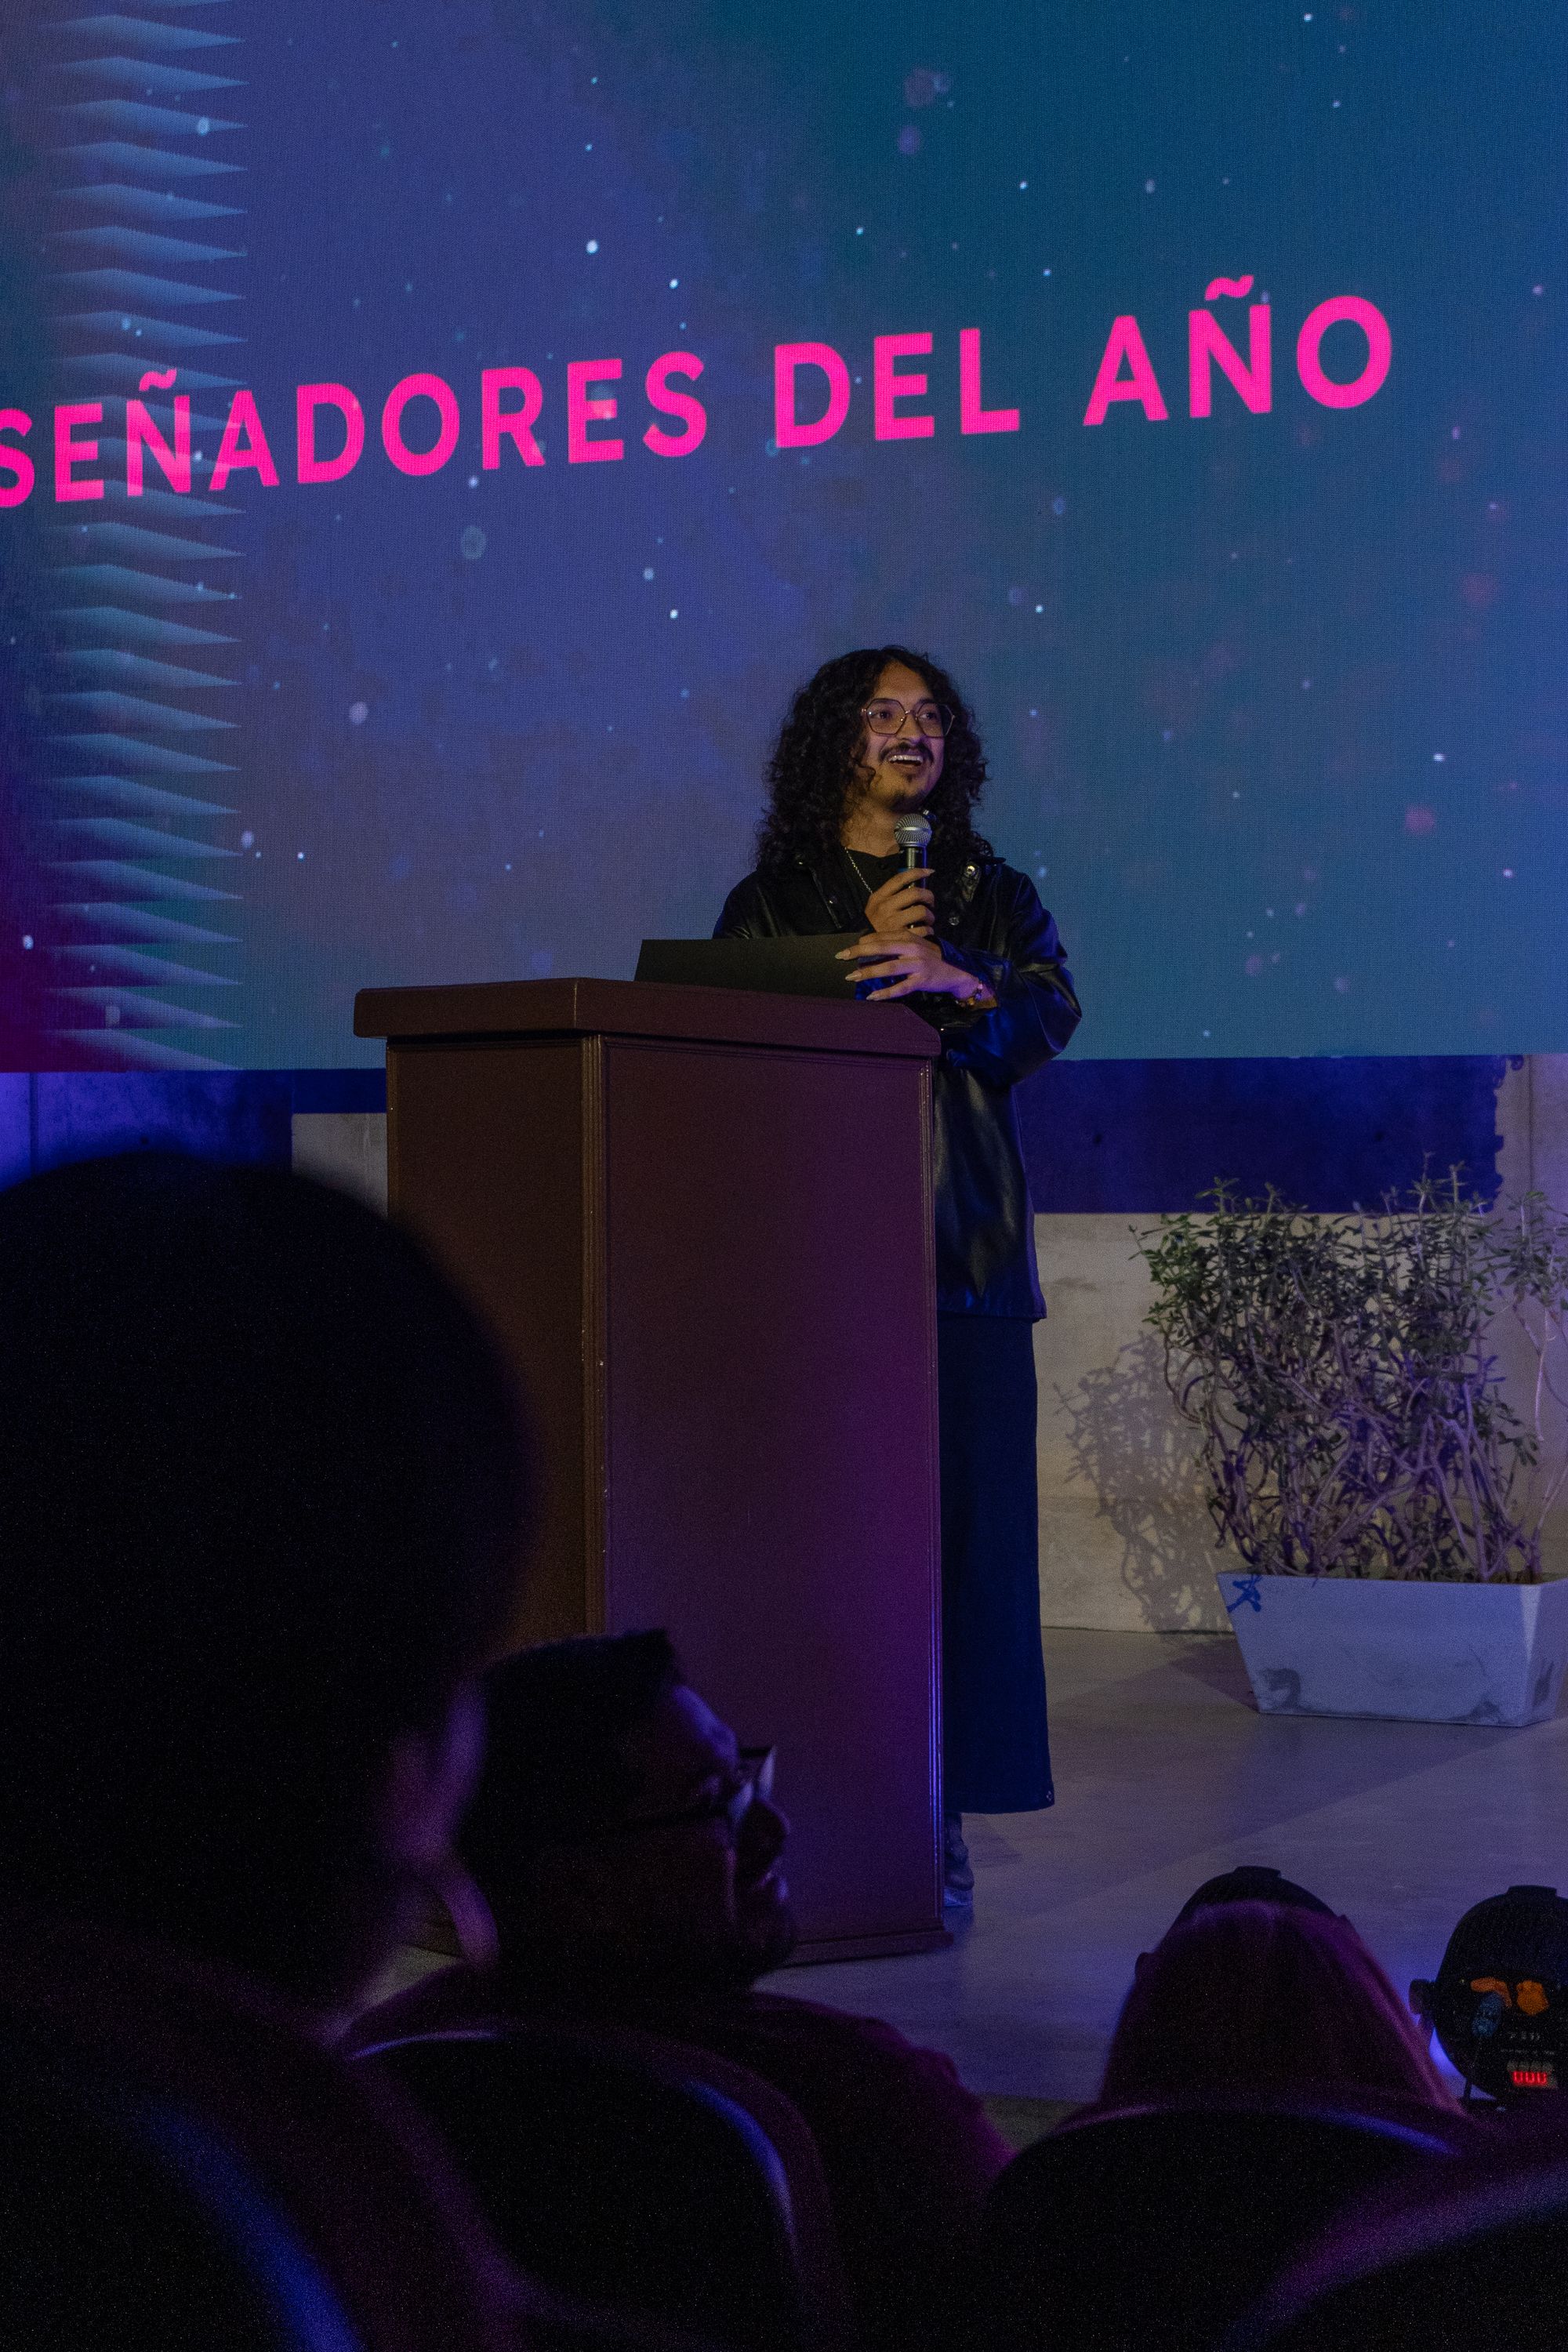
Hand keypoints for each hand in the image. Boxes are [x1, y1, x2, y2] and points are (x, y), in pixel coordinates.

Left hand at [837, 933, 997, 1005]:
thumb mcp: (913, 945)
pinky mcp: (922, 981)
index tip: (847, 949)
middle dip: (859, 952)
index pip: (881, 937)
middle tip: (842, 956)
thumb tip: (865, 945)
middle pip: (882, 948)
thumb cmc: (927, 958)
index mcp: (908, 937)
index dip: (862, 942)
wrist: (953, 973)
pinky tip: (872, 996)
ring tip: (852, 977)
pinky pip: (901, 988)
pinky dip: (885, 993)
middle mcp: (912, 948)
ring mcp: (918, 965)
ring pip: (889, 968)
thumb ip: (894, 943)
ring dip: (869, 972)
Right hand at [862, 866, 934, 936]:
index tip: (929, 872)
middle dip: (929, 896)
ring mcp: (894, 922)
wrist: (864, 945)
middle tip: (930, 902)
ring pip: (922, 911)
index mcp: (880, 897)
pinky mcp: (901, 936)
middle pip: (916, 893)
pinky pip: (923, 930)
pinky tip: (925, 931)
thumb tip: (914, 884)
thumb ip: (890, 894)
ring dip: (930, 916)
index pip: (900, 878)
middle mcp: (886, 907)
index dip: (917, 872)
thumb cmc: (873, 922)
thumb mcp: (875, 904)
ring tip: (928, 920)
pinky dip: (928, 930)